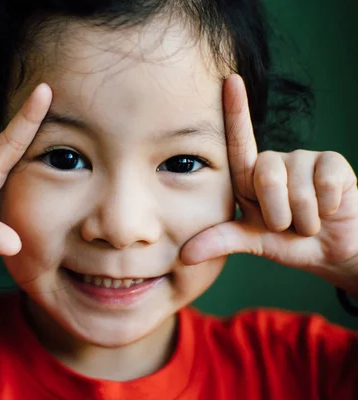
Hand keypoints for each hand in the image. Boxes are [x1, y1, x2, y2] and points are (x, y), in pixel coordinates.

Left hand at [181, 75, 357, 292]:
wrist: (333, 253)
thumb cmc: (289, 242)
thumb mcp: (253, 242)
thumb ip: (219, 242)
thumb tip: (183, 255)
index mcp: (249, 177)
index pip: (239, 141)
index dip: (236, 111)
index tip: (230, 79)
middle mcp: (274, 162)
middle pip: (264, 175)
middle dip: (277, 214)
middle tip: (287, 226)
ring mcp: (304, 160)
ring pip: (295, 187)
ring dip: (303, 219)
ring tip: (309, 222)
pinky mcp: (334, 163)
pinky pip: (324, 185)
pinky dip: (326, 209)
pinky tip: (330, 209)